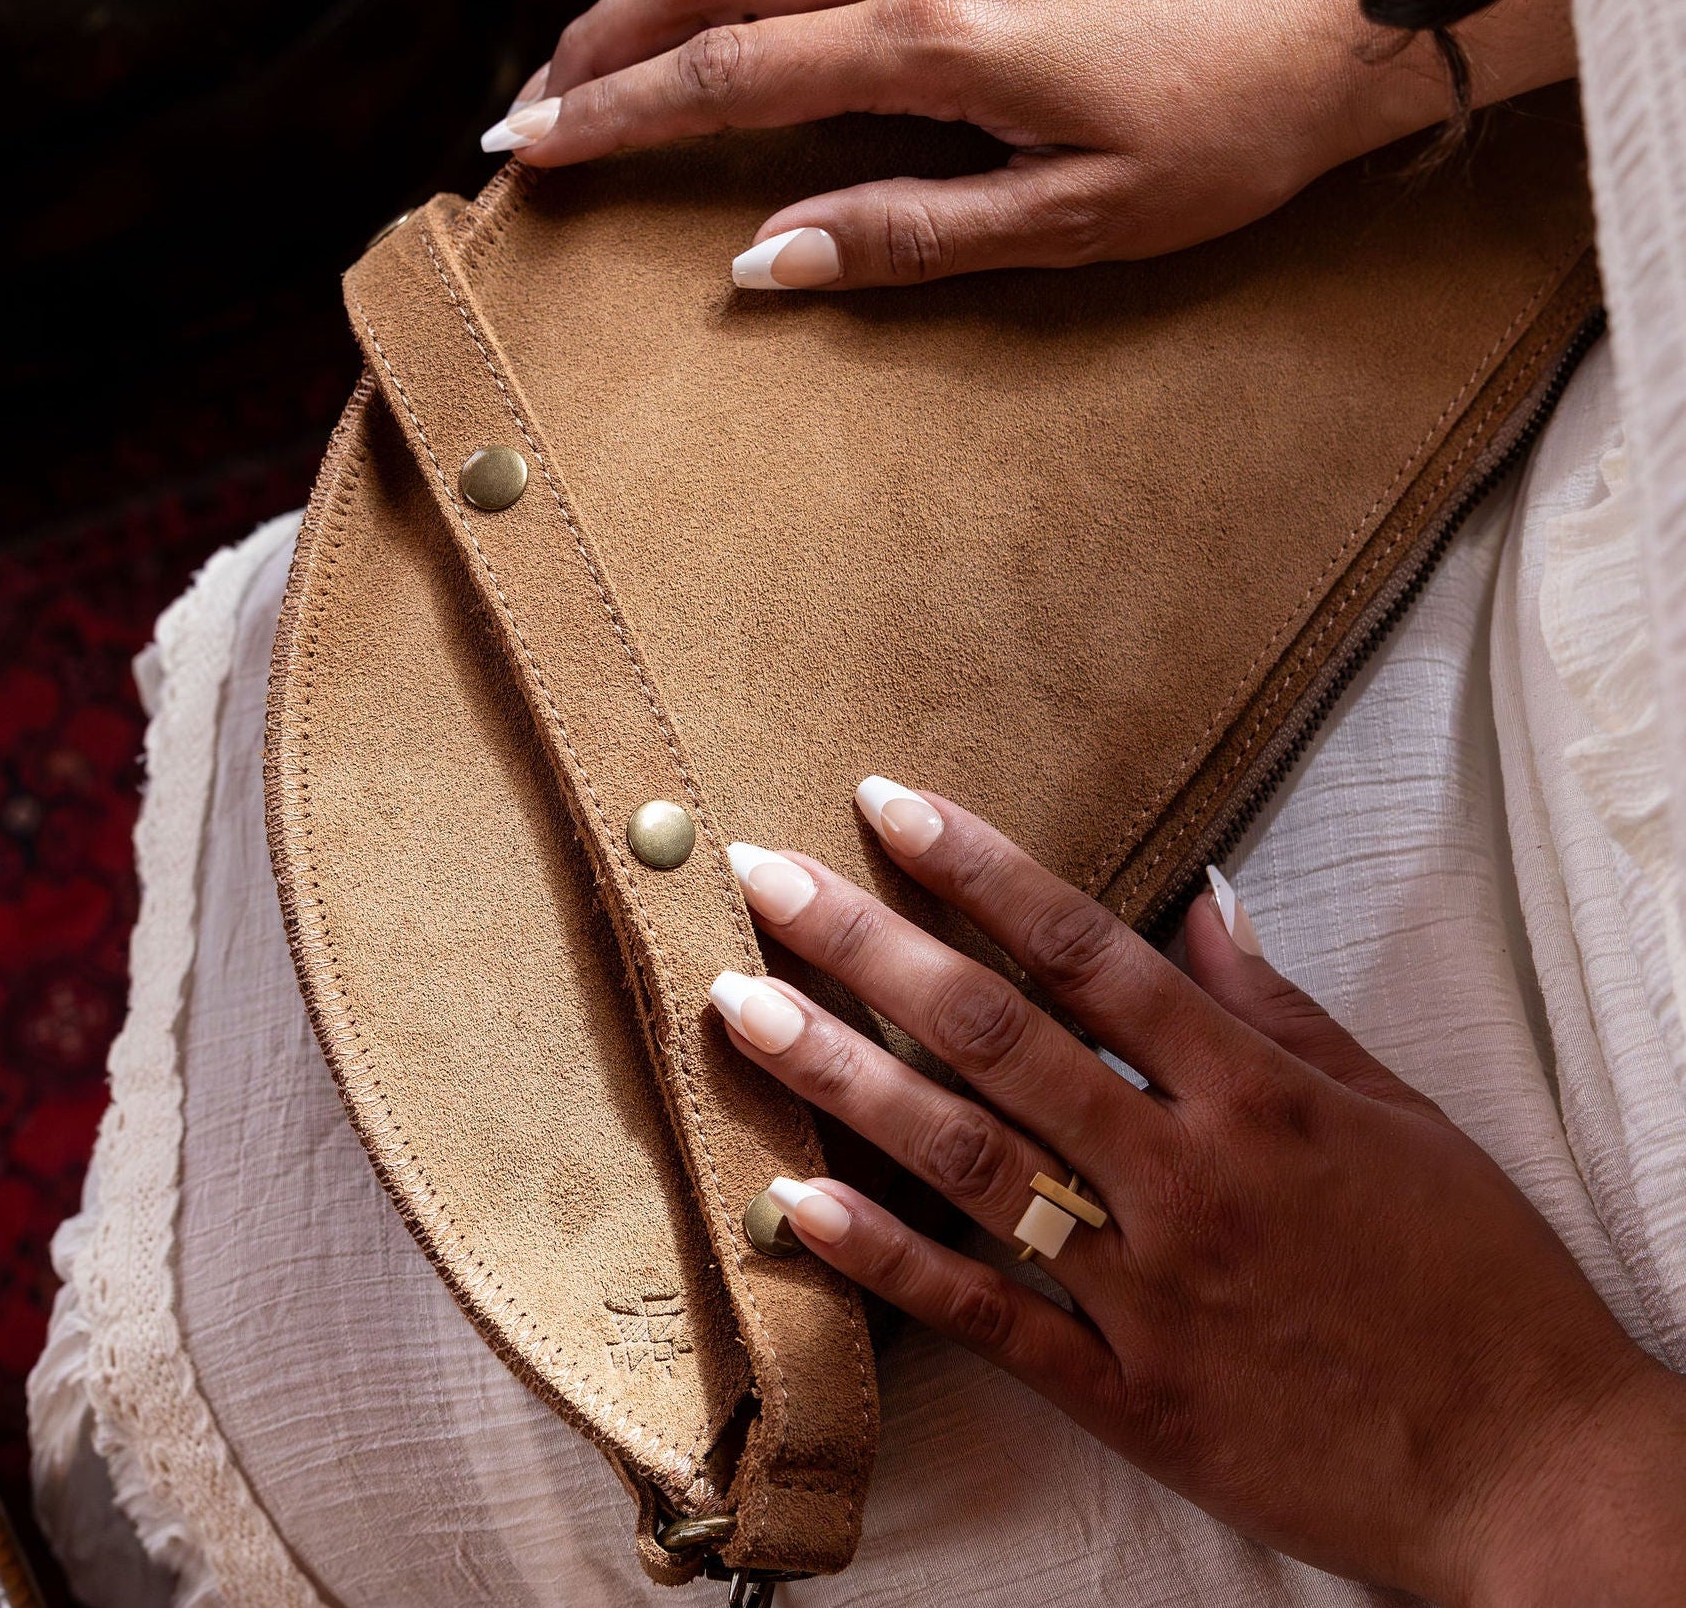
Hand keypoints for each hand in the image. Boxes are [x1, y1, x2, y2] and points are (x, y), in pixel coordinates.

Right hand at [482, 0, 1575, 286]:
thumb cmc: (1232, 116)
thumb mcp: (1080, 219)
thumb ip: (911, 233)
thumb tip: (772, 259)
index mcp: (931, 39)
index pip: (723, 73)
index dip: (613, 114)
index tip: (531, 150)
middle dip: (602, 39)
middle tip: (540, 104)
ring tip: (606, 54)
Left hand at [712, 781, 1685, 1604]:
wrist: (1532, 1467)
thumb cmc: (1474, 1277)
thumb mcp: (1398, 1116)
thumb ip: (1280, 1009)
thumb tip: (1201, 900)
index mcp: (1259, 1094)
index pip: (1091, 950)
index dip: (981, 869)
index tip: (891, 805)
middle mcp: (1186, 1174)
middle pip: (996, 1035)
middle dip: (868, 944)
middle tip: (766, 878)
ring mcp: (1146, 1286)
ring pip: (964, 1159)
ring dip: (840, 1074)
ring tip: (740, 1008)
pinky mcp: (1125, 1393)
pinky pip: (982, 1314)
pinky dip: (882, 1255)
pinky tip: (792, 1200)